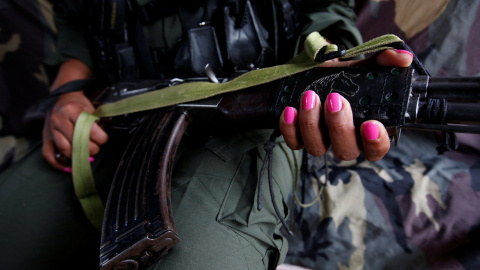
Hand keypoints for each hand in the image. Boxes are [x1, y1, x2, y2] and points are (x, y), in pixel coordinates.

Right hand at [42, 91, 108, 169]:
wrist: (63, 96)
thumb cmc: (79, 104)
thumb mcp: (90, 108)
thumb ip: (96, 122)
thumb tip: (104, 138)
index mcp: (72, 110)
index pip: (87, 128)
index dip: (99, 137)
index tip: (105, 140)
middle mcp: (59, 120)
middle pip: (76, 141)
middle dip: (90, 149)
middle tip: (97, 149)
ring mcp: (50, 129)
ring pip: (64, 149)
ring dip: (78, 157)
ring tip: (88, 158)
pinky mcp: (45, 137)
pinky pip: (48, 154)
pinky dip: (58, 164)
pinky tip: (69, 167)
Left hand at [279, 49, 413, 160]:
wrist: (314, 73)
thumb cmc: (344, 76)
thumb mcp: (364, 66)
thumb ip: (384, 61)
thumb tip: (402, 59)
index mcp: (366, 129)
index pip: (376, 149)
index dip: (375, 143)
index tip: (370, 124)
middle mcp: (344, 140)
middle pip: (346, 150)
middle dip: (339, 126)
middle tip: (334, 99)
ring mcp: (321, 140)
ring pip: (317, 148)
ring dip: (312, 124)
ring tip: (309, 97)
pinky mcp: (298, 137)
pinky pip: (293, 142)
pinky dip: (290, 128)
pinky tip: (290, 110)